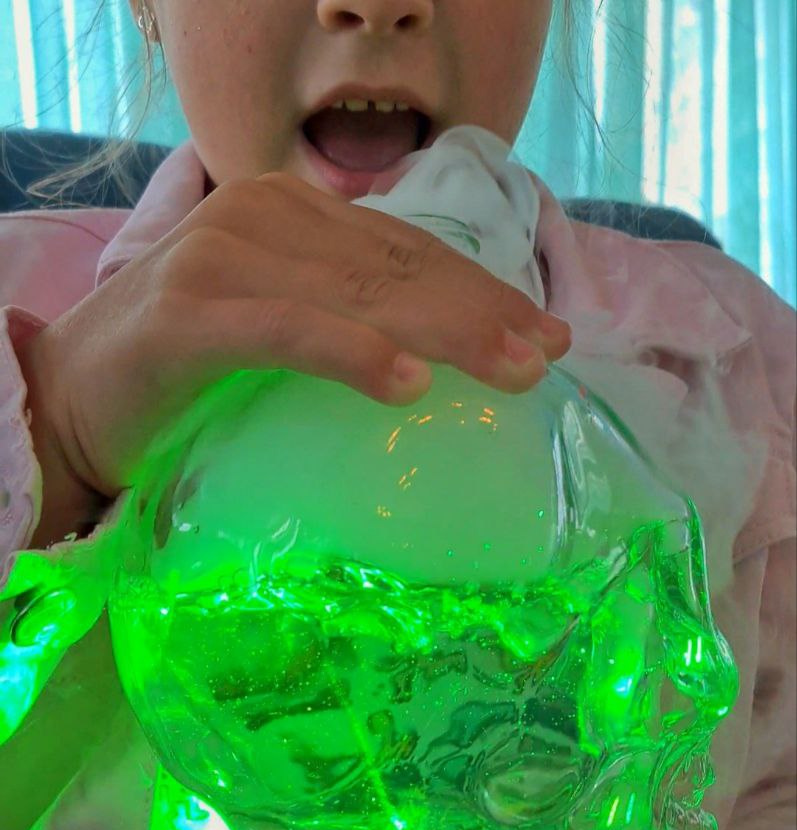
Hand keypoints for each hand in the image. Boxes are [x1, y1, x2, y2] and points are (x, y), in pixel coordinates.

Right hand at [18, 172, 569, 542]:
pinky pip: (289, 330)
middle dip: (483, 313)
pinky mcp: (188, 313)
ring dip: (445, 333)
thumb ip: (344, 317)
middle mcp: (261, 216)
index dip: (483, 291)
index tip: (550, 335)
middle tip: (546, 360)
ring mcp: (222, 256)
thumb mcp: (280, 330)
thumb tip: (438, 354)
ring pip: (357, 293)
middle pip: (396, 267)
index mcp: (291, 214)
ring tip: (513, 372)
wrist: (74, 402)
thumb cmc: (186, 374)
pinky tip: (409, 383)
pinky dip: (352, 352)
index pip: (406, 250)